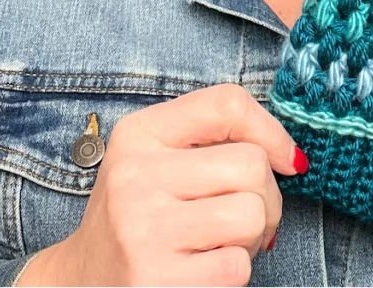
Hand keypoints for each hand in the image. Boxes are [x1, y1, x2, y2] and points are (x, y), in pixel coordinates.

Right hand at [17, 84, 305, 286]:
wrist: (80, 286)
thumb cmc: (139, 217)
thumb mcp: (159, 160)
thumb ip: (214, 140)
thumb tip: (292, 158)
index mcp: (139, 134)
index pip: (227, 103)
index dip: (272, 131)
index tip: (286, 160)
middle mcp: (135, 174)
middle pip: (251, 165)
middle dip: (266, 197)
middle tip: (243, 218)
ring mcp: (142, 228)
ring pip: (251, 216)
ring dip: (252, 238)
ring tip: (221, 243)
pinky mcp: (155, 279)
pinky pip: (236, 267)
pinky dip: (232, 272)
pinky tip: (202, 270)